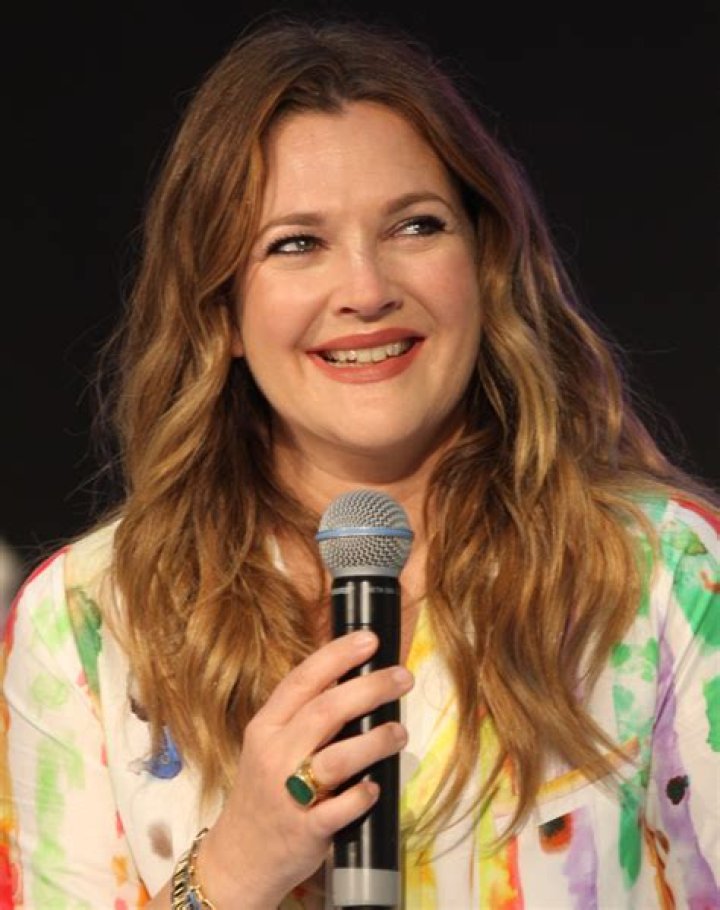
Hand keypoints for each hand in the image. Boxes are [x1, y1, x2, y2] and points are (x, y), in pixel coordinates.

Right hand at [196, 630, 412, 908]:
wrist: (238, 857)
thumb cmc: (265, 790)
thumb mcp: (271, 745)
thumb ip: (303, 716)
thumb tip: (357, 679)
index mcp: (265, 726)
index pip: (302, 680)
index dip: (337, 655)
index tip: (370, 640)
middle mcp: (273, 754)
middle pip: (325, 711)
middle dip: (369, 689)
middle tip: (403, 677)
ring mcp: (287, 794)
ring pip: (336, 759)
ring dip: (375, 741)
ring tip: (400, 732)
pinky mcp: (304, 830)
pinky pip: (338, 809)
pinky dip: (361, 795)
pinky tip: (376, 787)